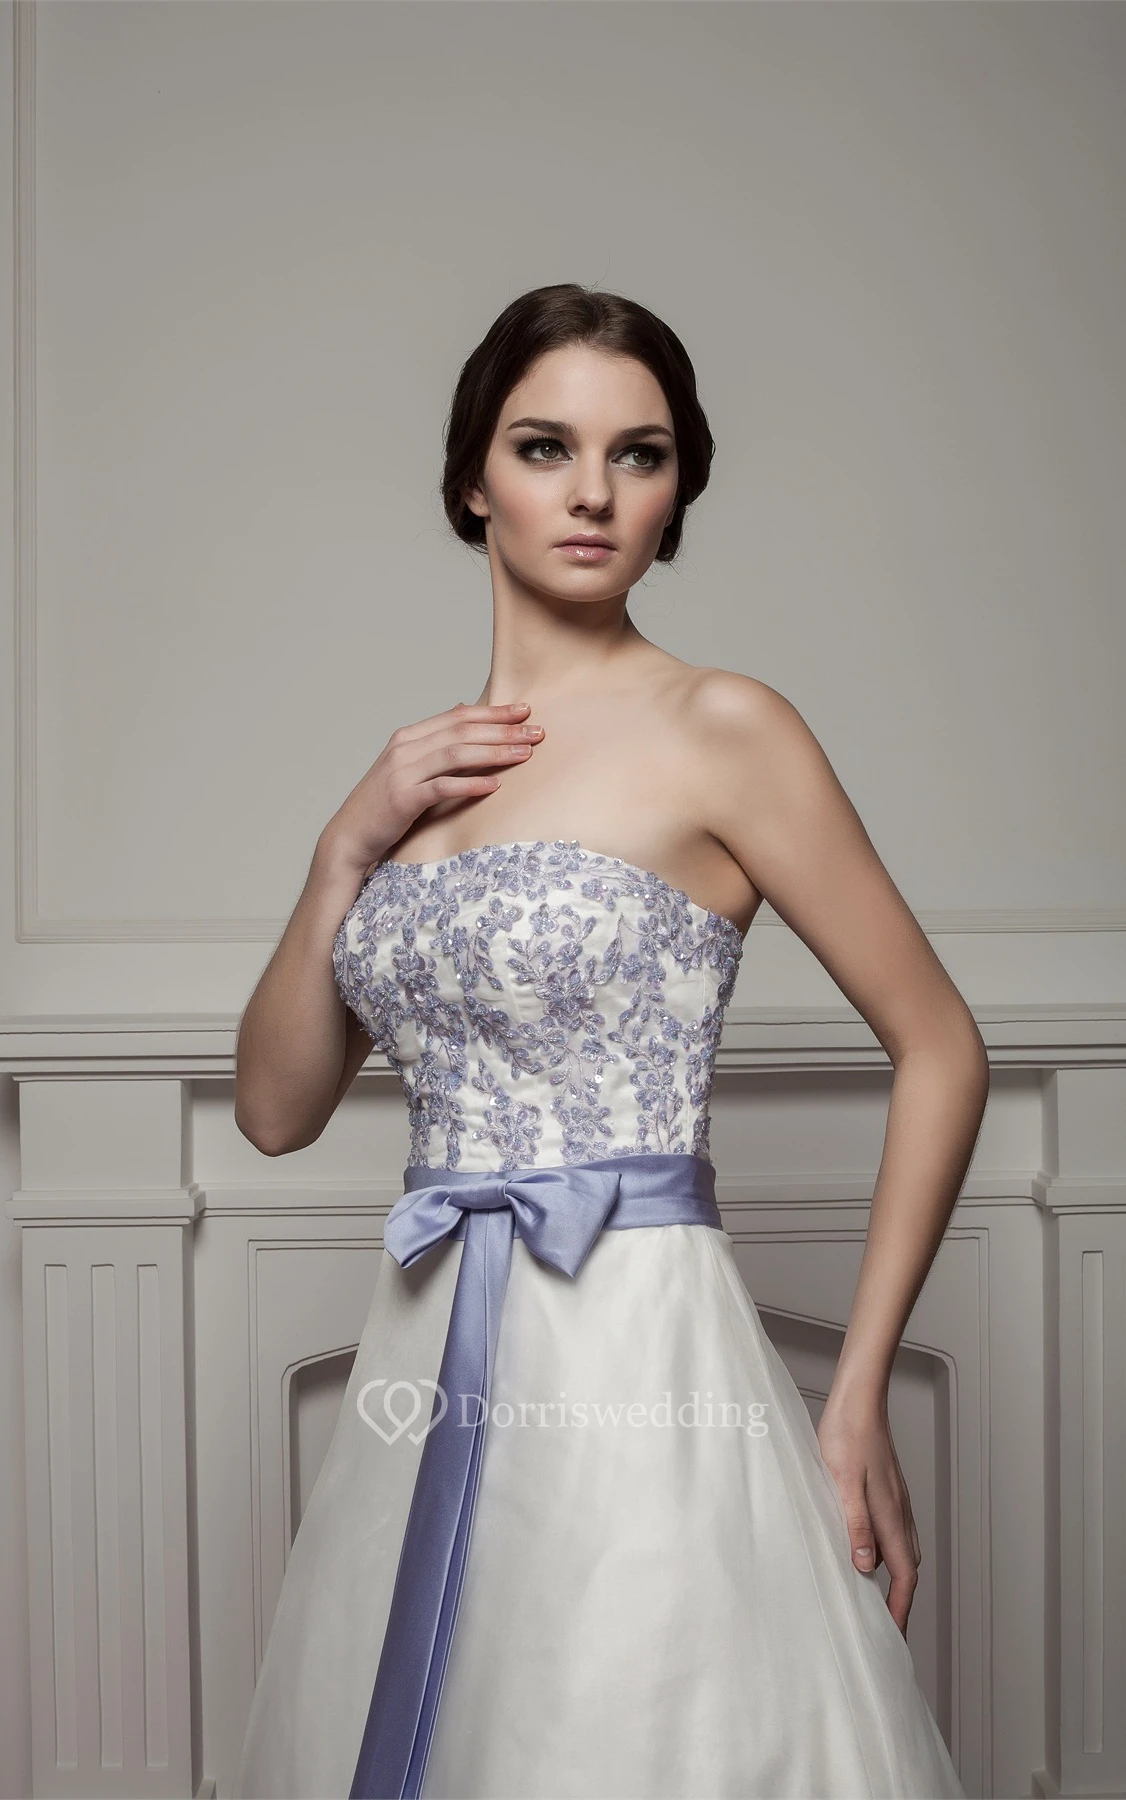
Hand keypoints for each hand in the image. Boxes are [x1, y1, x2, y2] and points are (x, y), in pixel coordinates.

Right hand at [320, 700, 543, 873]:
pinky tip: (495, 784)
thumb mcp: (409, 766)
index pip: (457, 715)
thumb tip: (463, 708)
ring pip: (456, 754)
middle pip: (462, 731)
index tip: (524, 710)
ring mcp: (402, 772)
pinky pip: (443, 787)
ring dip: (495, 752)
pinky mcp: (403, 799)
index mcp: (408, 736)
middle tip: (537, 731)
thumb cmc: (385, 803)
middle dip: (503, 729)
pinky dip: (470, 784)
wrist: (351, 835)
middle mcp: (404, 748)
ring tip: (525, 754)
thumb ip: (435, 741)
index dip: (493, 711)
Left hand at [816, 1394, 921, 1636]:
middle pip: (909, 1568)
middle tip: (888, 1628)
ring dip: (896, 1578)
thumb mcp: (844, 1483)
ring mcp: (896, 1501)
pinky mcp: (888, 1490)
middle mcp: (899, 1512)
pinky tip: (868, 1550)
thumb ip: (856, 1525)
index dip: (900, 1609)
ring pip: (903, 1550)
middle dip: (902, 1601)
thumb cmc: (848, 1435)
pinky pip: (894, 1532)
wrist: (859, 1400)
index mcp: (890, 1516)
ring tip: (878, 1599)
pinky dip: (888, 1553)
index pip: (905, 1576)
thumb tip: (868, 1567)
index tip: (893, 1637)